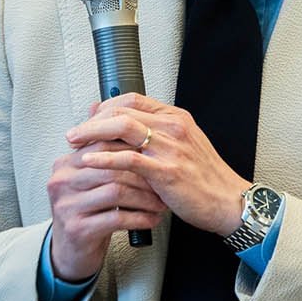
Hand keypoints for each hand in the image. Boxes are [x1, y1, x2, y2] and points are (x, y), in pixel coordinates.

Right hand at [46, 139, 164, 280]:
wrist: (70, 251)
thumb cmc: (88, 212)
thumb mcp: (92, 184)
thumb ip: (106, 162)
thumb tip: (142, 138)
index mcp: (65, 164)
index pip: (102, 145)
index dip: (133, 151)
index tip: (156, 157)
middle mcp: (61, 182)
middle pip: (111, 168)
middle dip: (143, 176)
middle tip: (163, 183)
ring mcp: (67, 206)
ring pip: (116, 192)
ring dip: (145, 198)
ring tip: (160, 203)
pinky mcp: (77, 229)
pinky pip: (117, 218)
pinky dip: (140, 218)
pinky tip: (152, 219)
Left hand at [67, 93, 248, 236]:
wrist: (228, 201)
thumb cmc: (203, 178)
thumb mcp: (179, 147)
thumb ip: (151, 134)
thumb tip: (119, 124)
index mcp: (176, 118)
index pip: (132, 99)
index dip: (104, 107)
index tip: (88, 119)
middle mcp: (173, 127)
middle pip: (122, 110)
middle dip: (91, 121)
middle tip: (74, 133)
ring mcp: (171, 148)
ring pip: (122, 128)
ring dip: (93, 134)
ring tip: (75, 143)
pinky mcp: (166, 171)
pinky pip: (129, 159)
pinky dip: (105, 158)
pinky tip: (90, 161)